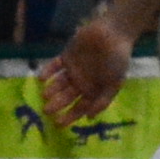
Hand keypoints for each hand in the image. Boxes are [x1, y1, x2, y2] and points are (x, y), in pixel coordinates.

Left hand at [40, 15, 135, 129]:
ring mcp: (73, 69)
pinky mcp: (67, 56)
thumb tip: (90, 118)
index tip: (59, 124)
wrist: (113, 34)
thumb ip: (102, 101)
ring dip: (51, 90)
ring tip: (45, 95)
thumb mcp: (114, 83)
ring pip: (59, 83)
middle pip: (66, 97)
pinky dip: (48, 71)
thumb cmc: (117, 59)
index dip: (70, 116)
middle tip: (47, 111)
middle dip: (57, 105)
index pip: (80, 107)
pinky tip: (42, 78)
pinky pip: (55, 66)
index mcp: (94, 90)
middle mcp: (82, 82)